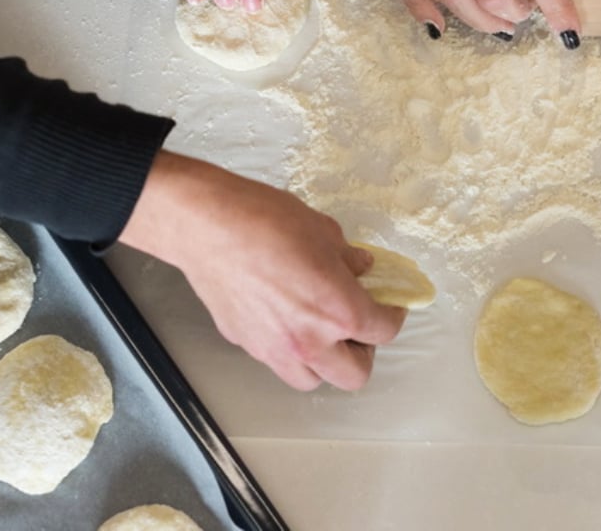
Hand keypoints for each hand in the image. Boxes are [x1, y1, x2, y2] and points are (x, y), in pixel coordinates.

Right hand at [121, 152, 405, 390]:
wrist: (208, 227)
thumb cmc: (268, 221)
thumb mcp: (324, 231)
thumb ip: (348, 258)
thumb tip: (360, 269)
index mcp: (338, 311)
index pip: (382, 332)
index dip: (392, 316)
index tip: (390, 306)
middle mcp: (309, 341)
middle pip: (353, 375)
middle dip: (362, 351)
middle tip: (356, 325)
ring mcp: (273, 349)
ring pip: (311, 379)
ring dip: (324, 361)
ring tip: (320, 330)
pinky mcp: (244, 345)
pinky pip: (275, 359)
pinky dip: (288, 348)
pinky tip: (282, 316)